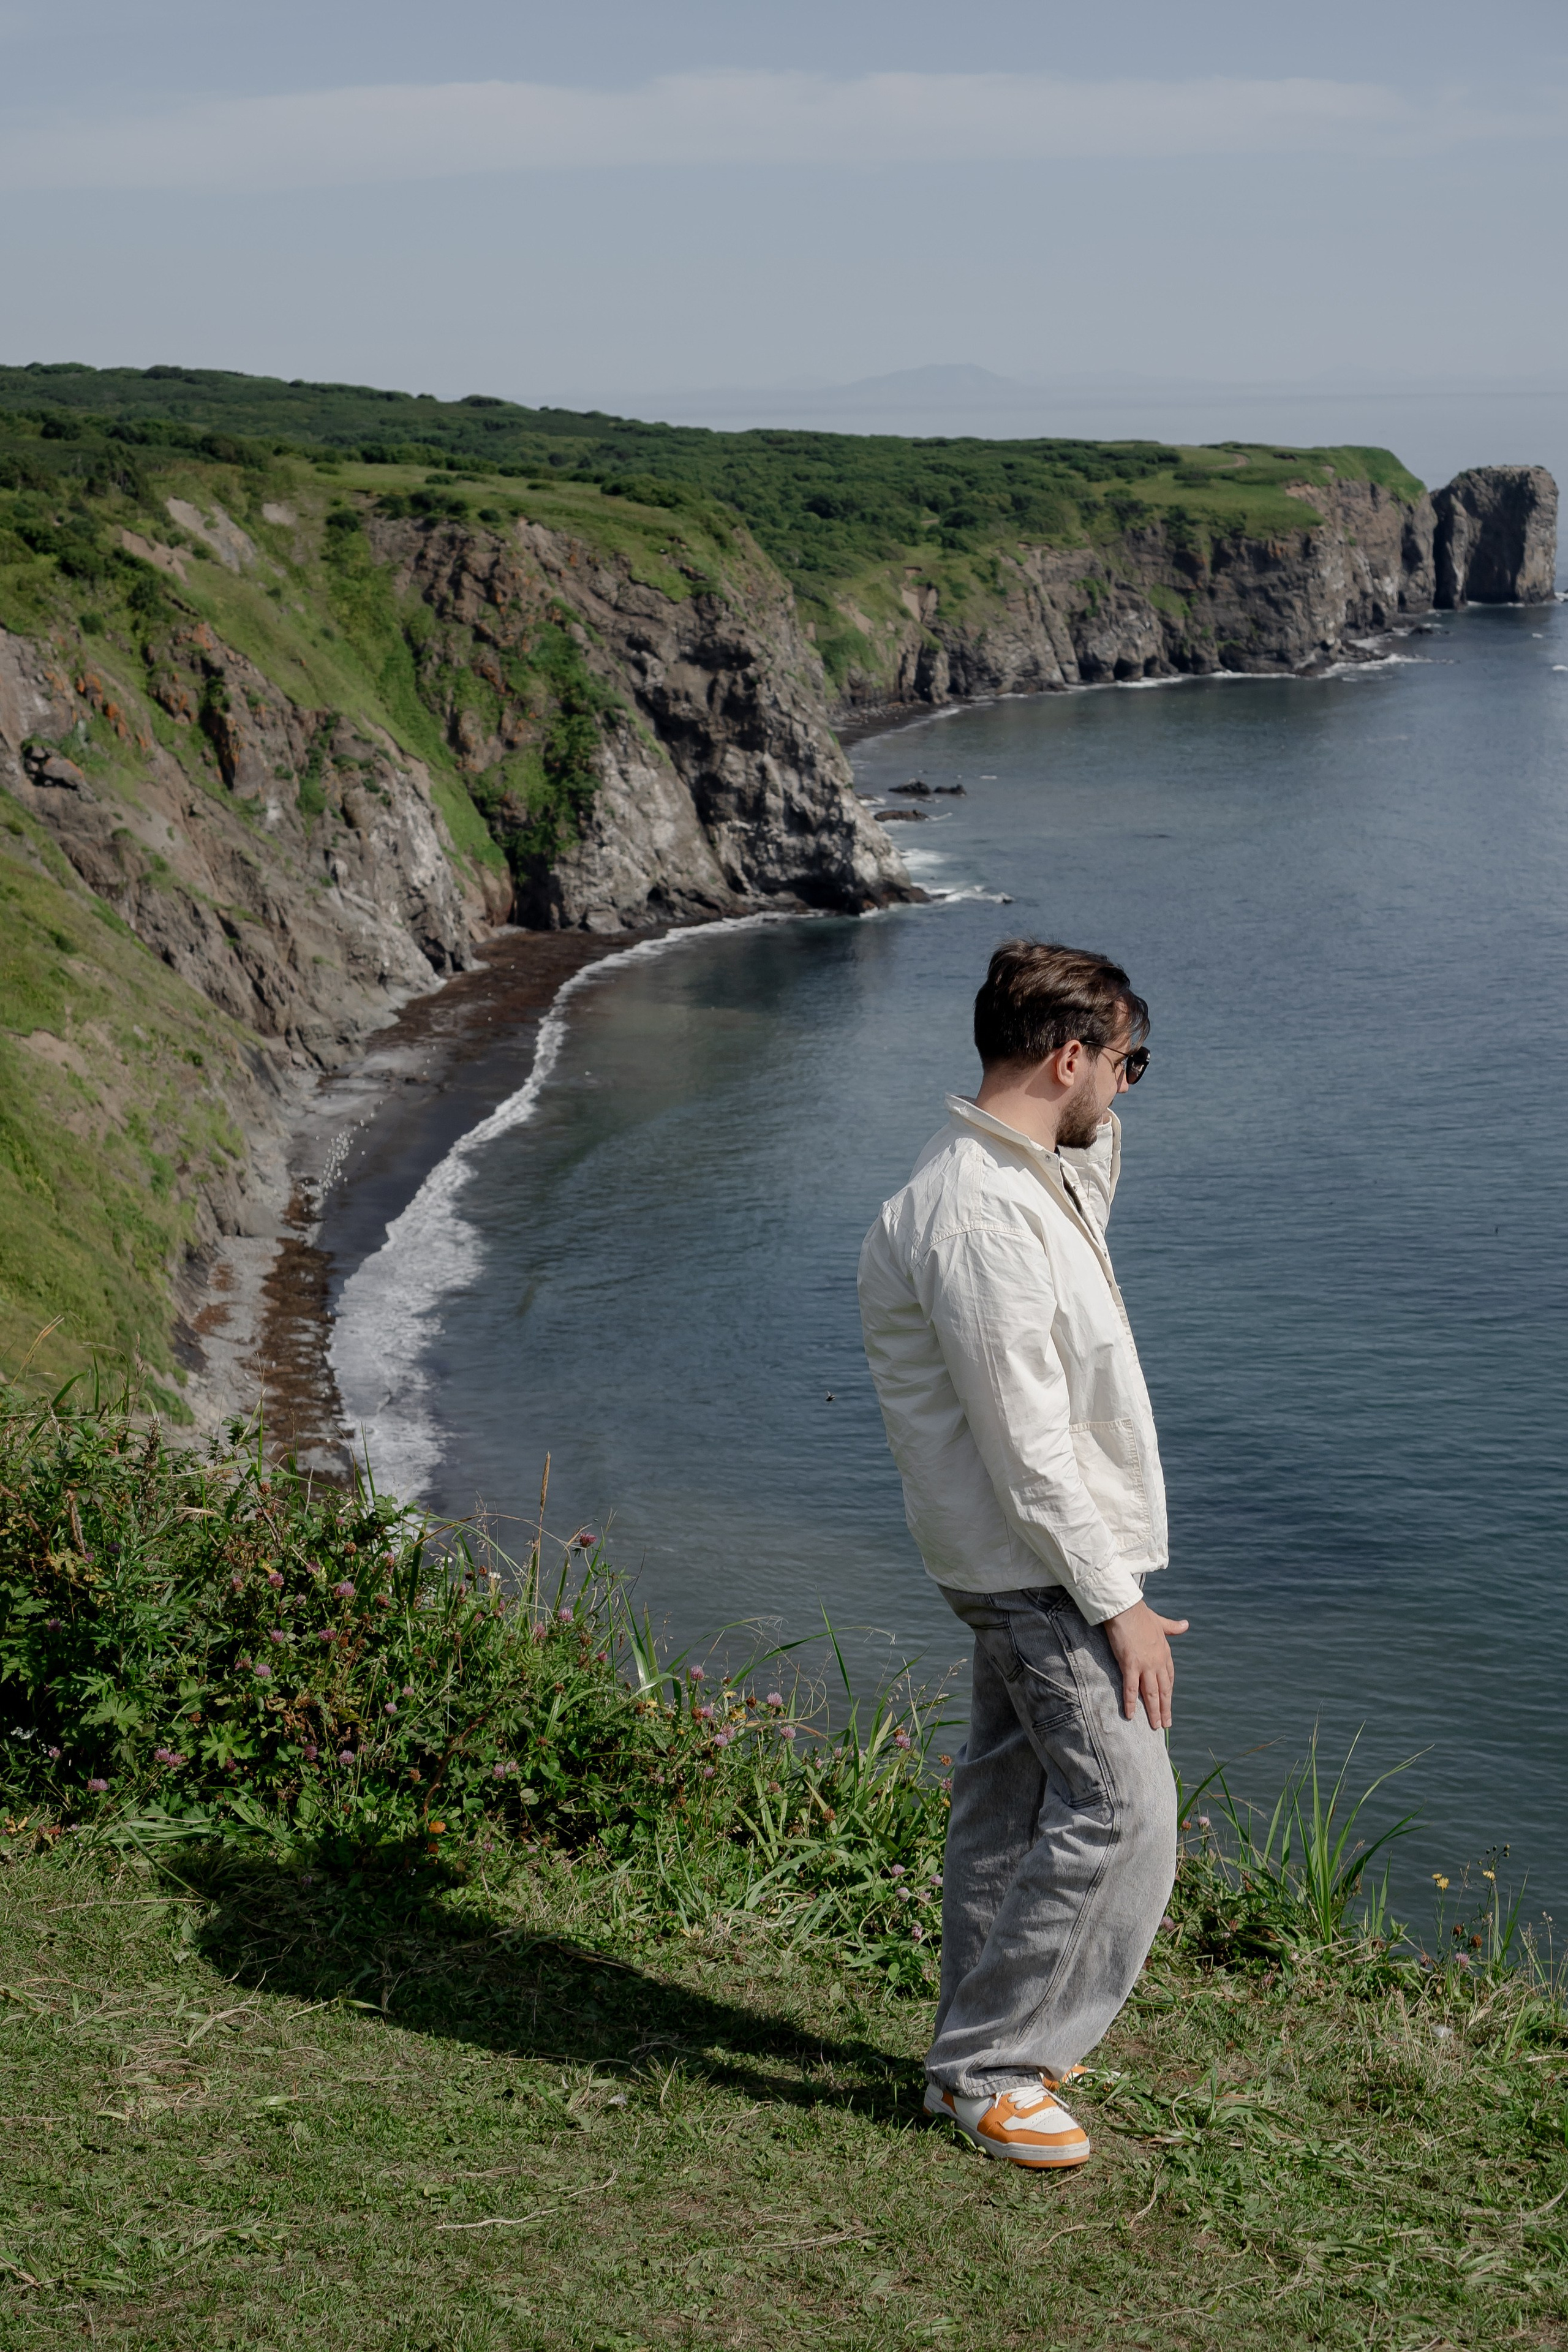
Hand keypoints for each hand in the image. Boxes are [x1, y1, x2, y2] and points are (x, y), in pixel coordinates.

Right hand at [1103, 1598, 1188, 1731]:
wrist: (1126, 1608)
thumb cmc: (1140, 1613)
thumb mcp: (1160, 1621)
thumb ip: (1172, 1627)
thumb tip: (1186, 1624)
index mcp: (1164, 1653)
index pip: (1169, 1678)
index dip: (1168, 1693)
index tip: (1168, 1703)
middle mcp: (1157, 1662)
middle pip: (1163, 1690)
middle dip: (1165, 1708)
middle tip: (1166, 1724)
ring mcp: (1145, 1665)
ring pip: (1151, 1693)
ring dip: (1153, 1711)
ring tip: (1156, 1726)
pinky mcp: (1130, 1664)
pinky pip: (1130, 1688)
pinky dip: (1130, 1703)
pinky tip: (1130, 1715)